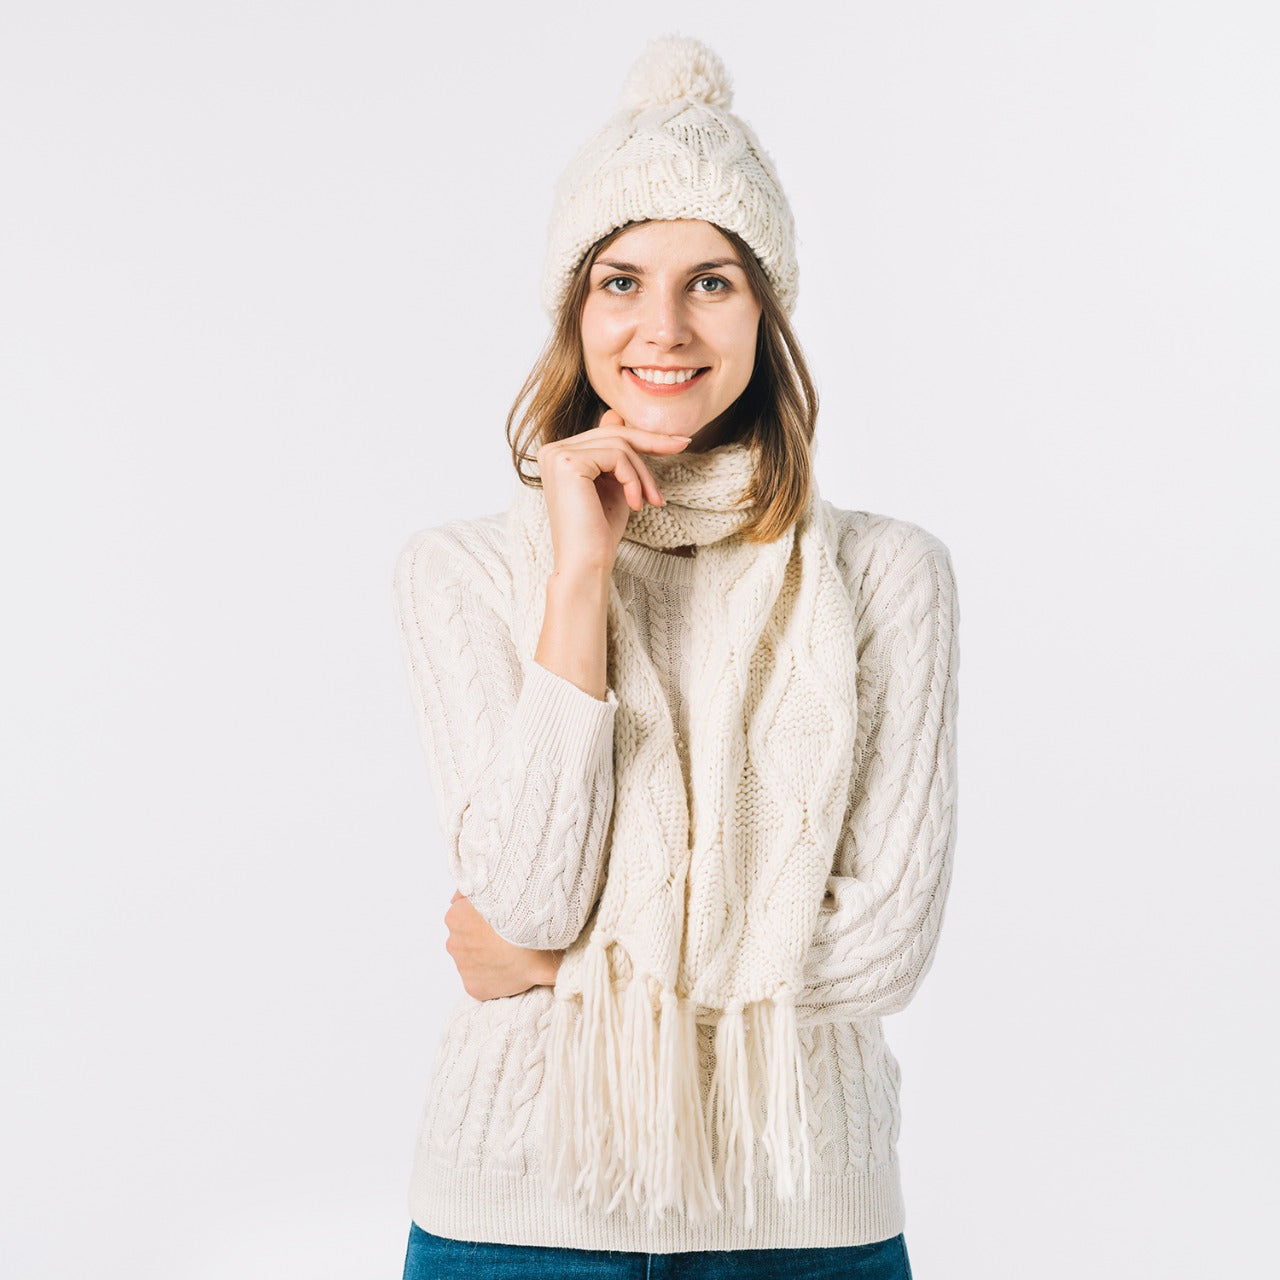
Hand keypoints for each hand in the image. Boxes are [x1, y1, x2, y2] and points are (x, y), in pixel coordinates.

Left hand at [443, 891, 563, 999]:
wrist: (536, 946)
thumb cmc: (521, 912)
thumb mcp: (498, 885)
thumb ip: (475, 888)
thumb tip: (457, 896)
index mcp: (455, 916)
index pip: (463, 913)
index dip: (484, 915)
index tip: (501, 917)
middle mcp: (453, 942)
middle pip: (468, 937)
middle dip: (483, 937)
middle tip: (509, 935)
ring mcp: (463, 967)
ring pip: (474, 959)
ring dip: (488, 956)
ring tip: (513, 953)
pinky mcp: (474, 987)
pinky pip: (482, 980)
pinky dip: (493, 977)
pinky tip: (511, 970)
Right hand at [535, 410, 690, 574]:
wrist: (586, 565)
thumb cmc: (599, 534)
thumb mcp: (613, 484)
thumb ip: (614, 453)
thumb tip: (615, 413)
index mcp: (559, 455)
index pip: (607, 434)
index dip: (643, 436)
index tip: (677, 440)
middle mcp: (552, 451)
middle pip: (614, 434)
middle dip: (652, 444)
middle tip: (683, 445)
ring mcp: (557, 455)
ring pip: (619, 444)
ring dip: (643, 474)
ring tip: (652, 501)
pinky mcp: (568, 462)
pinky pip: (617, 456)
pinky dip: (633, 479)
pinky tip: (636, 504)